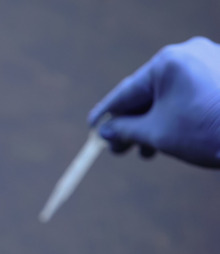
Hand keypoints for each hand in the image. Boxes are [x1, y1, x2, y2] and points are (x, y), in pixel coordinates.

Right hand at [88, 36, 219, 167]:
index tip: (92, 128)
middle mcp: (188, 54)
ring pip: (169, 95)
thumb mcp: (157, 134)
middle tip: (118, 149)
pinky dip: (175, 115)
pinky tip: (169, 138)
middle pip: (148, 92)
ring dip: (153, 123)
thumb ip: (125, 130)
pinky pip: (189, 94)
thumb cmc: (209, 132)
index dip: (105, 113)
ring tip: (146, 152)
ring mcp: (210, 62)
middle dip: (131, 124)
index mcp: (167, 61)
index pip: (126, 91)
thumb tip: (105, 131)